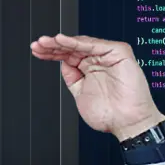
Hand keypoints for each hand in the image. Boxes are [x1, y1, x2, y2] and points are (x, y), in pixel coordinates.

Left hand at [30, 34, 164, 140]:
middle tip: (38, 45)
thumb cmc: (110, 114)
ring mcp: (107, 56)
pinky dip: (77, 42)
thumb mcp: (80, 95)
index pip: (67, 57)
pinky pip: (94, 44)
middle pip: (72, 48)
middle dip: (53, 46)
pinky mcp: (118, 52)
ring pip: (81, 44)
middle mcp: (98, 61)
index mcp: (90, 70)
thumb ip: (72, 78)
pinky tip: (62, 41)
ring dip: (61, 42)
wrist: (127, 123)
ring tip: (46, 42)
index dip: (51, 53)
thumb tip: (62, 63)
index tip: (37, 52)